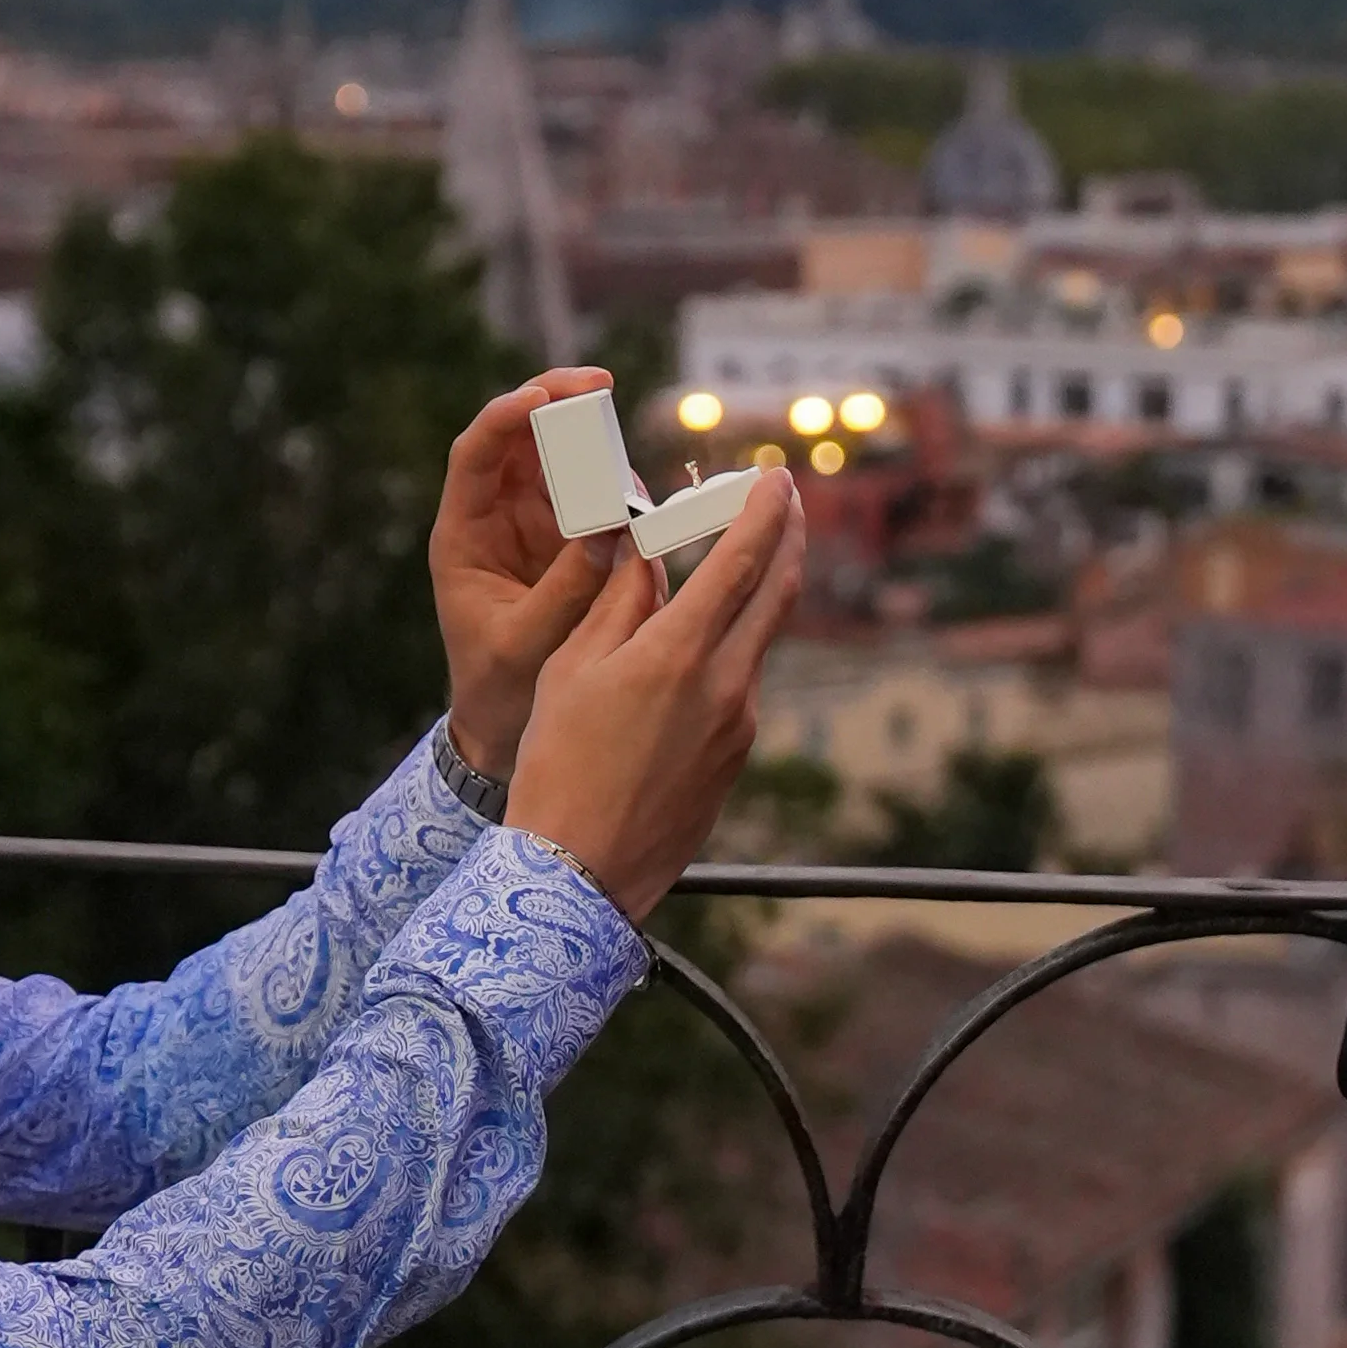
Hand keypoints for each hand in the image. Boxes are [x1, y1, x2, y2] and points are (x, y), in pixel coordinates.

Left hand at [428, 367, 626, 784]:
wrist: (502, 727)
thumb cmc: (498, 689)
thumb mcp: (525, 645)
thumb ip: (565, 589)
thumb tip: (609, 531)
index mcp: (463, 535)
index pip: (476, 454)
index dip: (506, 417)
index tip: (544, 400)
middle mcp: (495, 518)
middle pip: (520, 437)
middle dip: (556, 402)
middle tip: (598, 384)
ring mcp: (533, 525)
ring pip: (560, 458)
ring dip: (594, 445)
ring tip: (625, 467)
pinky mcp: (569, 541)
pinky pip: (594, 495)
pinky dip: (617, 488)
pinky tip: (637, 503)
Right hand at [506, 469, 806, 918]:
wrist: (580, 871)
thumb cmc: (558, 766)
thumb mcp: (573, 669)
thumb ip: (618, 603)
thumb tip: (643, 554)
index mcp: (680, 654)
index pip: (741, 561)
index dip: (763, 510)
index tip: (776, 476)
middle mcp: (726, 686)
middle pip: (777, 594)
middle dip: (788, 538)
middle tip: (788, 499)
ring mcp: (739, 726)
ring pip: (758, 641)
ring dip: (756, 595)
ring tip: (736, 563)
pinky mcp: (735, 758)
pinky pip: (740, 686)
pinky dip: (730, 650)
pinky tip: (699, 649)